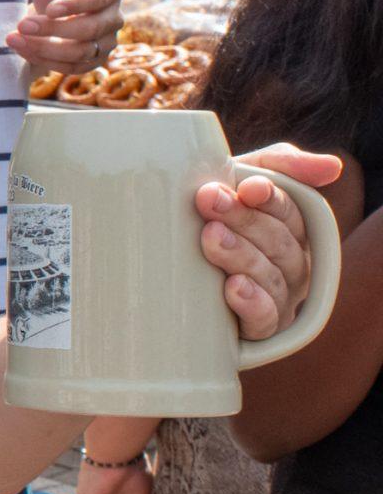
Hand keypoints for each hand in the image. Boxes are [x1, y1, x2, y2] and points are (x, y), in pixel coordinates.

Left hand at [9, 0, 122, 72]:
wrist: (52, 16)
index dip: (75, 4)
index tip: (48, 8)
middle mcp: (114, 17)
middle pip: (90, 29)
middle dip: (53, 29)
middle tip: (21, 25)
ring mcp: (107, 41)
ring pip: (80, 52)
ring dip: (44, 48)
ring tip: (13, 38)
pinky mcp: (94, 61)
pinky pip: (72, 67)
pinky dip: (45, 60)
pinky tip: (22, 49)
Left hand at [199, 145, 342, 340]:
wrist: (162, 269)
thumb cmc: (208, 214)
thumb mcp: (237, 179)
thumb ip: (280, 164)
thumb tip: (331, 167)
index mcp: (290, 229)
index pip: (291, 212)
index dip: (271, 199)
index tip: (246, 186)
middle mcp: (292, 264)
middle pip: (280, 242)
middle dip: (245, 220)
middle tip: (209, 201)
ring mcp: (279, 298)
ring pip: (271, 278)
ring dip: (242, 256)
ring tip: (211, 238)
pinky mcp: (258, 329)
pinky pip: (264, 320)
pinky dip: (252, 303)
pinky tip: (233, 287)